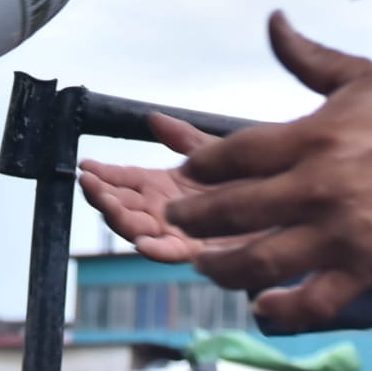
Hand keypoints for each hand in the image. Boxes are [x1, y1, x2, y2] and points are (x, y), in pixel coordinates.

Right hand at [78, 114, 260, 262]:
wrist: (285, 202)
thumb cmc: (251, 176)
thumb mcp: (213, 153)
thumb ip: (182, 138)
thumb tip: (152, 117)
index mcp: (163, 186)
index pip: (124, 179)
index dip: (104, 174)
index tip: (86, 166)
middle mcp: (165, 210)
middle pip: (124, 206)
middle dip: (104, 197)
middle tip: (92, 185)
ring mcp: (179, 232)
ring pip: (139, 230)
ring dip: (121, 220)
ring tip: (109, 206)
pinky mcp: (200, 252)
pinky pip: (172, 254)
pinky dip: (155, 250)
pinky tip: (143, 242)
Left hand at [164, 13, 371, 330]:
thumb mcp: (359, 77)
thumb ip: (307, 55)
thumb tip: (272, 19)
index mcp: (314, 137)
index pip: (237, 154)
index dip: (201, 167)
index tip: (186, 173)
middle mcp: (321, 186)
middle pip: (236, 208)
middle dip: (194, 218)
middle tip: (176, 219)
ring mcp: (342, 232)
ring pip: (262, 260)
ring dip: (222, 267)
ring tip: (205, 263)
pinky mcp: (366, 269)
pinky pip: (314, 300)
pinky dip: (283, 308)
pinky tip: (263, 304)